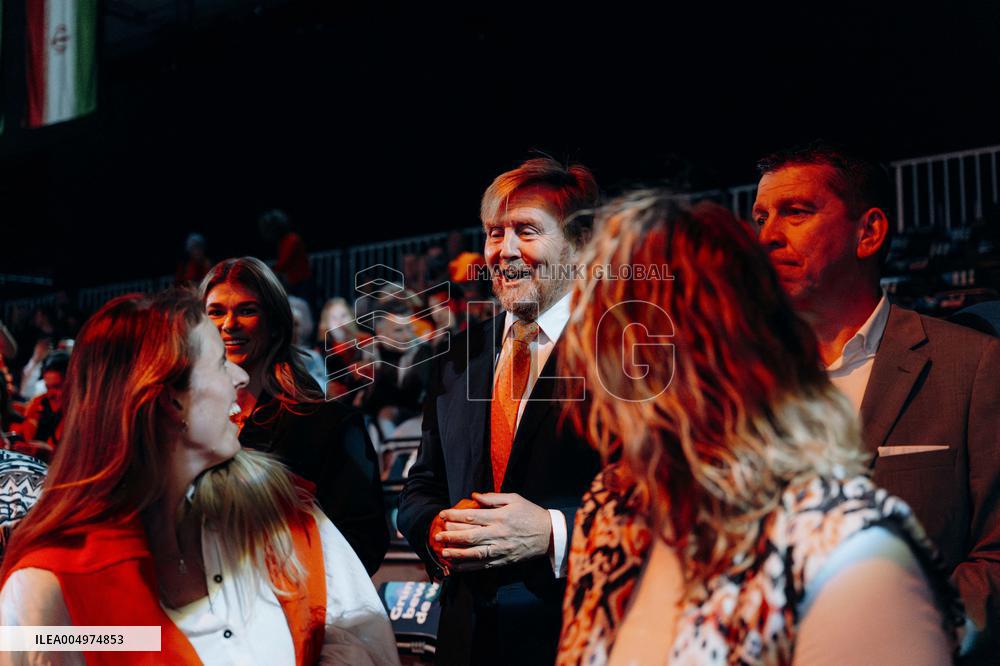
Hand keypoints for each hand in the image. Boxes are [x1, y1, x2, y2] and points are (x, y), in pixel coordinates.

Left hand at [434, 492, 551, 571]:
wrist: (549, 535)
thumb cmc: (530, 513)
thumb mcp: (514, 499)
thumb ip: (493, 498)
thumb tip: (474, 495)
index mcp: (500, 517)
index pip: (472, 516)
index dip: (454, 515)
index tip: (442, 514)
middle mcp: (498, 534)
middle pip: (470, 536)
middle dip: (451, 535)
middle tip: (437, 534)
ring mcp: (500, 550)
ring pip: (474, 553)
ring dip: (456, 553)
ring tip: (443, 551)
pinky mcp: (503, 561)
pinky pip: (482, 566)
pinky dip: (468, 567)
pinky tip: (456, 566)